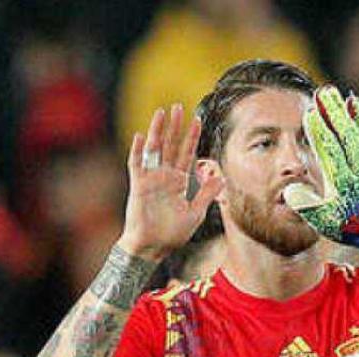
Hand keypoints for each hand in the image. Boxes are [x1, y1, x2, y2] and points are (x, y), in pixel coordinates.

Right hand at [116, 104, 222, 259]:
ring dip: (158, 131)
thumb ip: (206, 193)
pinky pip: (137, 165)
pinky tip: (141, 136)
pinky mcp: (138, 186)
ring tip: (161, 113)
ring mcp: (151, 179)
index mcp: (179, 181)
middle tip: (178, 107)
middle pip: (171, 146)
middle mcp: (165, 176)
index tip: (197, 120)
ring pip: (155, 149)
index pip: (186, 153)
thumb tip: (221, 176)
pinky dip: (138, 151)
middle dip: (175, 127)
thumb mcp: (195, 213)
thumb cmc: (171, 234)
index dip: (191, 137)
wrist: (152, 247)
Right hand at [283, 86, 358, 241]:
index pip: (331, 153)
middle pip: (344, 136)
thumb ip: (305, 204)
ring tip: (330, 91)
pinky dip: (355, 116)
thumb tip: (289, 190)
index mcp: (342, 184)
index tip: (311, 114)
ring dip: (341, 110)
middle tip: (322, 93)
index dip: (320, 134)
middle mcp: (357, 169)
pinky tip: (352, 100)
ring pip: (353, 131)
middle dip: (333, 113)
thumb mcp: (321, 220)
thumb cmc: (344, 224)